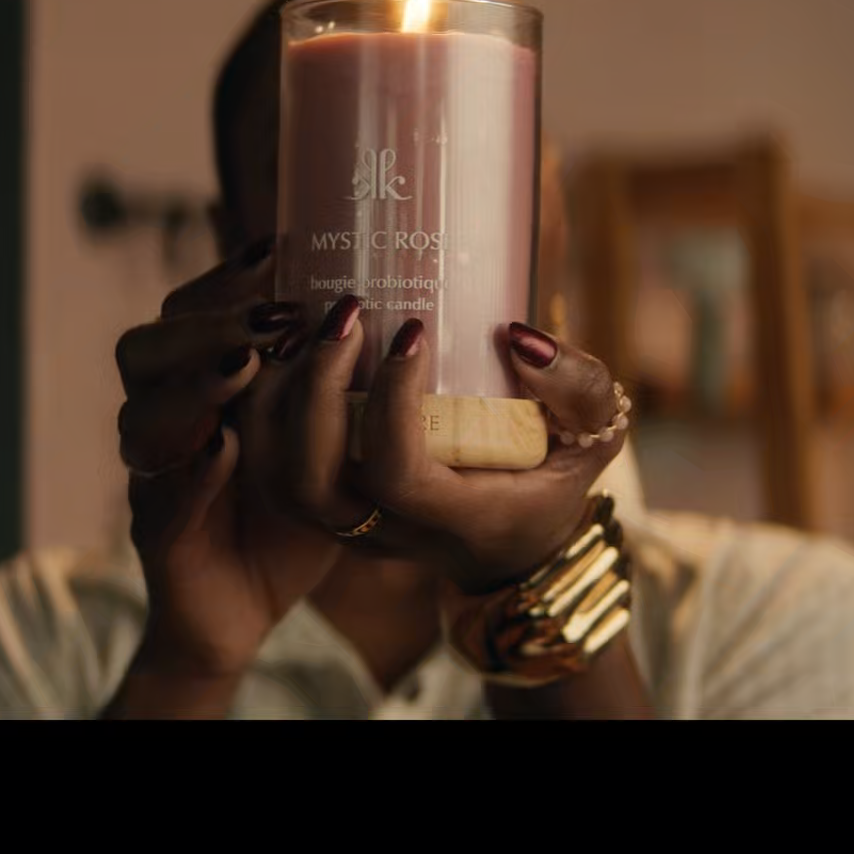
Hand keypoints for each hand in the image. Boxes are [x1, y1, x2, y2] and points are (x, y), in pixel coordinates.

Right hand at [114, 238, 344, 680]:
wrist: (245, 607)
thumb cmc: (288, 508)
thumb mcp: (318, 434)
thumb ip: (337, 377)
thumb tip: (397, 304)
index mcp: (194, 387)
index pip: (184, 312)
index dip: (220, 279)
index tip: (273, 247)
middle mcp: (163, 423)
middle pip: (142, 350)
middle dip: (202, 326)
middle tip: (269, 318)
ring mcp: (154, 480)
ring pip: (140, 419)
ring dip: (192, 388)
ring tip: (245, 366)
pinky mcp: (159, 539)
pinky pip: (159, 500)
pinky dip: (190, 472)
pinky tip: (223, 447)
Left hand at [241, 298, 627, 595]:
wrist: (511, 544)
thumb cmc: (553, 479)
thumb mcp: (594, 436)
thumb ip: (578, 387)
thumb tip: (517, 336)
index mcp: (452, 519)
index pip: (395, 473)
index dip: (391, 402)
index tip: (413, 331)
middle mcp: (387, 534)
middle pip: (311, 480)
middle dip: (316, 388)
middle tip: (344, 310)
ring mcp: (345, 528)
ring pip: (273, 475)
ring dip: (273, 396)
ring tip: (300, 321)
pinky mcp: (321, 509)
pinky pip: (264, 464)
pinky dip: (260, 405)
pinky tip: (280, 343)